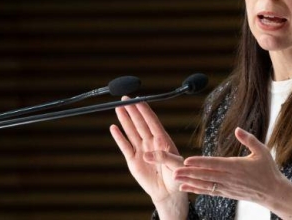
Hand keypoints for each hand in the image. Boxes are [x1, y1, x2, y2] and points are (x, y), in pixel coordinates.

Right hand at [109, 97, 186, 211]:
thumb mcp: (176, 166)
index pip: (152, 121)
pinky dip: (119, 137)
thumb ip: (164, 158)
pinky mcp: (133, 160)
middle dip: (132, 110)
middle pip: (140, 123)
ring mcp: (141, 150)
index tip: (138, 100)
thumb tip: (146, 155)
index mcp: (163, 140)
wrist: (169, 193)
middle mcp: (151, 142)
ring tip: (118, 107)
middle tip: (124, 98)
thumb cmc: (177, 177)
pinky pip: (125, 146)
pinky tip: (114, 127)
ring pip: (131, 131)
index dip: (145, 110)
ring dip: (125, 119)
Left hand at [173, 127, 283, 206]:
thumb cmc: (268, 170)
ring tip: (175, 178)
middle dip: (189, 173)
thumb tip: (237, 129)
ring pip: (205, 184)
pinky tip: (185, 187)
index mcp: (236, 166)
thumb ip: (249, 140)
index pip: (215, 163)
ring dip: (189, 181)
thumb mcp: (262, 151)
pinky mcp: (227, 193)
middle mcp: (229, 178)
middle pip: (206, 175)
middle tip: (174, 171)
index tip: (187, 160)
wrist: (273, 192)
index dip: (200, 162)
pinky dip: (196, 189)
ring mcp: (227, 187)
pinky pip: (208, 191)